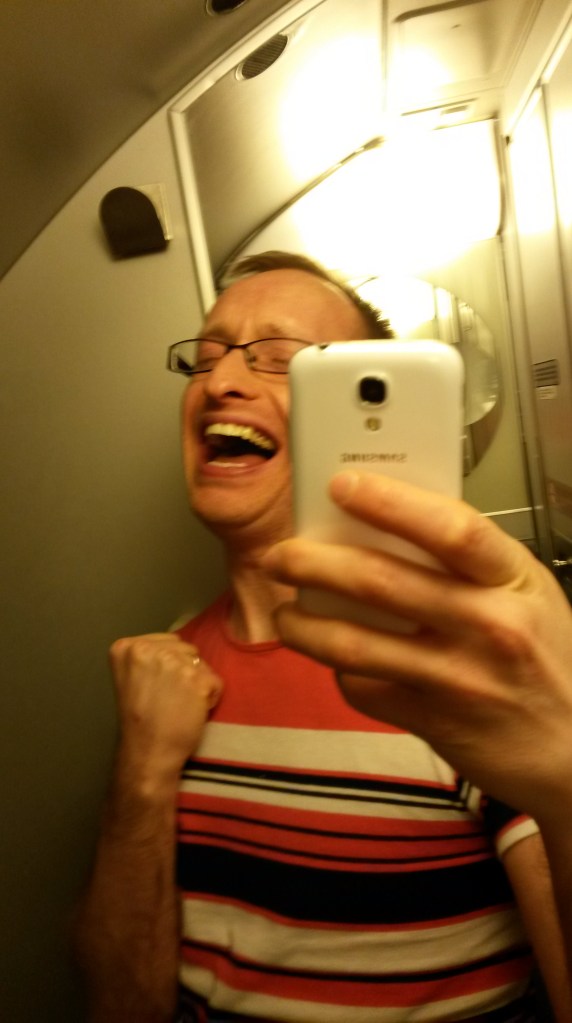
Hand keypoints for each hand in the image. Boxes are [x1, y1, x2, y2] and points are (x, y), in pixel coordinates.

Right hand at [109, 633, 222, 785]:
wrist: (148, 752)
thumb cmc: (141, 719)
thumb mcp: (131, 676)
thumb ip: (150, 655)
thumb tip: (181, 644)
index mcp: (127, 647)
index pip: (168, 641)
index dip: (168, 667)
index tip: (154, 689)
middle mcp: (148, 649)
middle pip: (186, 649)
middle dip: (183, 672)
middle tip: (166, 699)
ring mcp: (174, 663)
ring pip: (201, 664)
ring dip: (197, 683)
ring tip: (178, 705)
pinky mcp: (197, 679)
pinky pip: (215, 682)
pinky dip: (210, 697)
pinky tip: (191, 712)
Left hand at [265, 471, 571, 824]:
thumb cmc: (546, 658)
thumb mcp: (528, 593)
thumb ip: (470, 562)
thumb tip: (386, 524)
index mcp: (513, 579)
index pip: (449, 528)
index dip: (389, 502)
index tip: (341, 485)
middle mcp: (488, 626)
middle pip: (381, 582)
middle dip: (314, 562)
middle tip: (282, 554)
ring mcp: (458, 679)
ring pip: (355, 644)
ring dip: (305, 624)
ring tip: (285, 613)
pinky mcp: (432, 721)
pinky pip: (364, 687)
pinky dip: (341, 670)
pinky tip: (336, 659)